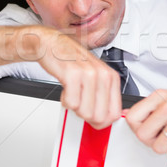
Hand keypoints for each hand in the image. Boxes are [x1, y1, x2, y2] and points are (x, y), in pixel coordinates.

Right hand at [0, 25, 122, 128]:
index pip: (114, 113)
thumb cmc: (72, 61)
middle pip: (99, 117)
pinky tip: (65, 88)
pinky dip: (65, 101)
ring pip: (85, 112)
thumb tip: (104, 119)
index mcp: (111, 77)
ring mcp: (89, 74)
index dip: (102, 122)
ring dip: (74, 107)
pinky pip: (71, 103)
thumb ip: (102, 96)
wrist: (52, 44)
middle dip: (86, 116)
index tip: (93, 119)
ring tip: (72, 93)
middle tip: (79, 104)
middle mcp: (103, 75)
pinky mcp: (72, 74)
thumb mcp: (94, 76)